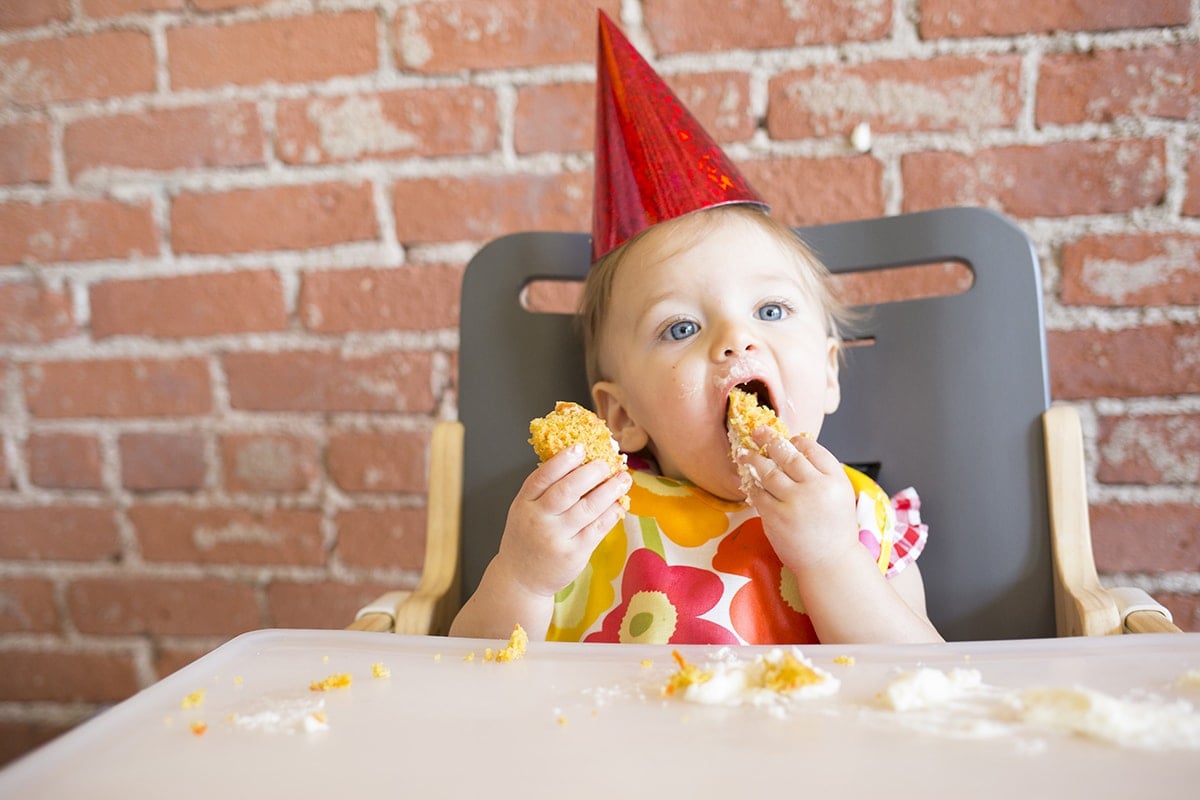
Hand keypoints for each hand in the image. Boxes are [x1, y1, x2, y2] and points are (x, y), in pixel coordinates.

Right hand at [492, 445, 630, 597]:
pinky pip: (597, 528)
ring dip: (609, 490)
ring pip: (587, 508)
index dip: (562, 461)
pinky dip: (611, 514)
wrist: (520, 579)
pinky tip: (619, 504)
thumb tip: (579, 460)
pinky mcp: (573, 554)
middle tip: (607, 463)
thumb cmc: (527, 537)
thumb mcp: (525, 509)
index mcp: (524, 503)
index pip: (542, 476)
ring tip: (623, 479)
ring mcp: (556, 538)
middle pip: (567, 490)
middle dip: (591, 473)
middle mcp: (538, 519)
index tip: (580, 447)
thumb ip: (544, 489)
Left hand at [737, 429, 857, 570]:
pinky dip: (752, 485)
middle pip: (788, 454)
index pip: (812, 449)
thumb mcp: (840, 495)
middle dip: (769, 440)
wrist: (830, 563)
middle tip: (758, 432)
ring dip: (753, 459)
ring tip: (744, 453)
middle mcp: (815, 487)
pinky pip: (758, 493)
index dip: (796, 441)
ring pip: (768, 471)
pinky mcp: (776, 516)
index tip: (787, 440)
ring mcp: (794, 501)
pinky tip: (748, 480)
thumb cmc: (834, 530)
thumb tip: (795, 450)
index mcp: (835, 480)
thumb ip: (822, 473)